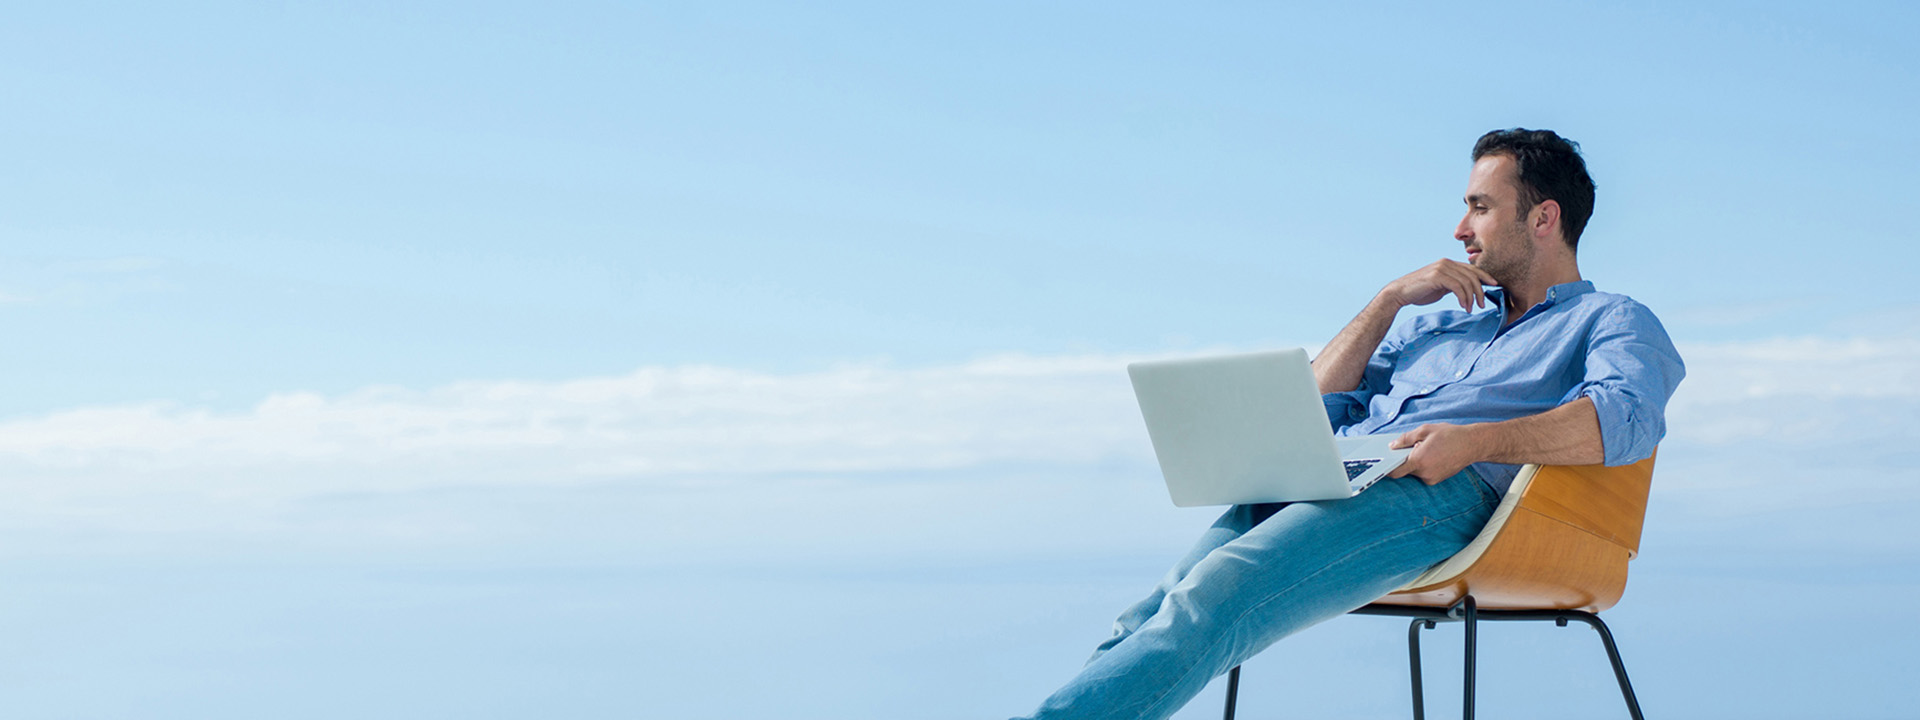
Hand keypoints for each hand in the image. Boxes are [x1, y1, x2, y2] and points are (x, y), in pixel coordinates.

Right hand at [1381, 259, 1498, 311]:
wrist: (1400, 293)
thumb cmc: (1419, 292)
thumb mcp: (1440, 286)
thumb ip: (1453, 284)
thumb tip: (1466, 290)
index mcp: (1448, 263)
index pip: (1472, 269)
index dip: (1485, 276)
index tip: (1494, 285)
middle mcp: (1446, 263)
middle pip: (1472, 275)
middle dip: (1480, 291)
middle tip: (1482, 304)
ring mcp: (1442, 268)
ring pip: (1467, 282)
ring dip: (1472, 297)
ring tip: (1471, 308)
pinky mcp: (1438, 276)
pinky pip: (1458, 287)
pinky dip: (1464, 297)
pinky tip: (1463, 306)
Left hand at [1387, 423, 1486, 484]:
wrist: (1472, 444)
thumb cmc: (1450, 435)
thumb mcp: (1425, 431)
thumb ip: (1406, 439)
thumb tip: (1392, 445)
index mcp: (1419, 461)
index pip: (1395, 471)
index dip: (1387, 467)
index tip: (1382, 464)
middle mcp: (1424, 473)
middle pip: (1405, 470)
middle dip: (1406, 459)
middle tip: (1414, 447)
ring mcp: (1432, 478)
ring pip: (1415, 472)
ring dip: (1416, 462)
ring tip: (1429, 449)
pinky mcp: (1438, 479)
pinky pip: (1424, 473)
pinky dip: (1424, 465)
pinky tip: (1434, 455)